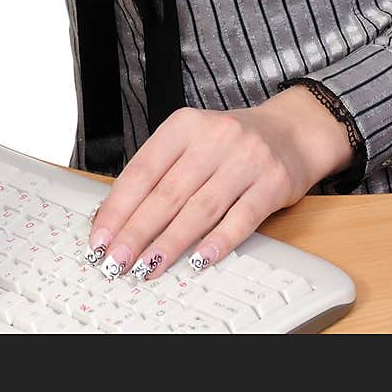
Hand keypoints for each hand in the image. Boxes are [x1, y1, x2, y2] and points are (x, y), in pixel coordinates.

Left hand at [84, 87, 355, 283]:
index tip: (100, 237)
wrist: (291, 131)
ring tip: (148, 267)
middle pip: (167, 193)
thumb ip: (161, 171)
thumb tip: (119, 217)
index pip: (143, 169)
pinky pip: (241, 218)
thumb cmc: (230, 143)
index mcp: (184, 125)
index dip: (119, 207)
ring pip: (200, 208)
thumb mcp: (192, 140)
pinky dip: (218, 242)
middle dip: (137, 232)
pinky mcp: (273, 183)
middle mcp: (213, 137)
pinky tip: (199, 261)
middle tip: (116, 261)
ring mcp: (245, 159)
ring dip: (170, 243)